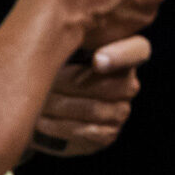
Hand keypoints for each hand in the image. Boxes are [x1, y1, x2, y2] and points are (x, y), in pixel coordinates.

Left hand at [30, 35, 148, 156]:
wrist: (39, 105)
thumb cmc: (51, 67)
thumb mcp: (60, 50)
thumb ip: (68, 42)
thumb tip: (64, 40)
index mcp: (121, 52)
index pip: (138, 50)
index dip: (120, 56)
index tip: (96, 61)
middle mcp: (127, 83)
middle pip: (111, 84)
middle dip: (70, 84)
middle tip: (44, 82)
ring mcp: (120, 111)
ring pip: (94, 109)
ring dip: (59, 106)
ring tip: (36, 101)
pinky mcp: (107, 134)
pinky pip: (86, 132)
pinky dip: (58, 127)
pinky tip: (40, 121)